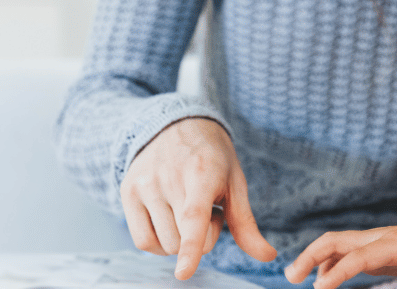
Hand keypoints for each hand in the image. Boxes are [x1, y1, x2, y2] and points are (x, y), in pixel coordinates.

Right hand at [120, 118, 276, 279]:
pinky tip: (170, 223)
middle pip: (183, 240)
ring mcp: (144, 184)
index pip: (193, 217)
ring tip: (188, 208)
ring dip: (181, 240)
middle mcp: (168, 177)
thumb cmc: (213, 157)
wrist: (177, 124)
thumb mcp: (235, 182)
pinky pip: (142, 240)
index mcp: (201, 173)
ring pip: (164, 244)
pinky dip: (159, 244)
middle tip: (206, 208)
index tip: (183, 272)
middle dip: (202, 237)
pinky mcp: (128, 191)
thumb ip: (246, 223)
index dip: (191, 247)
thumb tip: (268, 256)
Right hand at [284, 215, 396, 288]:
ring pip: (338, 245)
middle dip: (310, 255)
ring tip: (296, 279)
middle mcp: (382, 237)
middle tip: (290, 277)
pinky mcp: (379, 249)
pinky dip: (330, 264)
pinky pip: (348, 254)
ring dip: (315, 259)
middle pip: (337, 240)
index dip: (337, 273)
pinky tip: (324, 281)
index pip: (359, 256)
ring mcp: (378, 241)